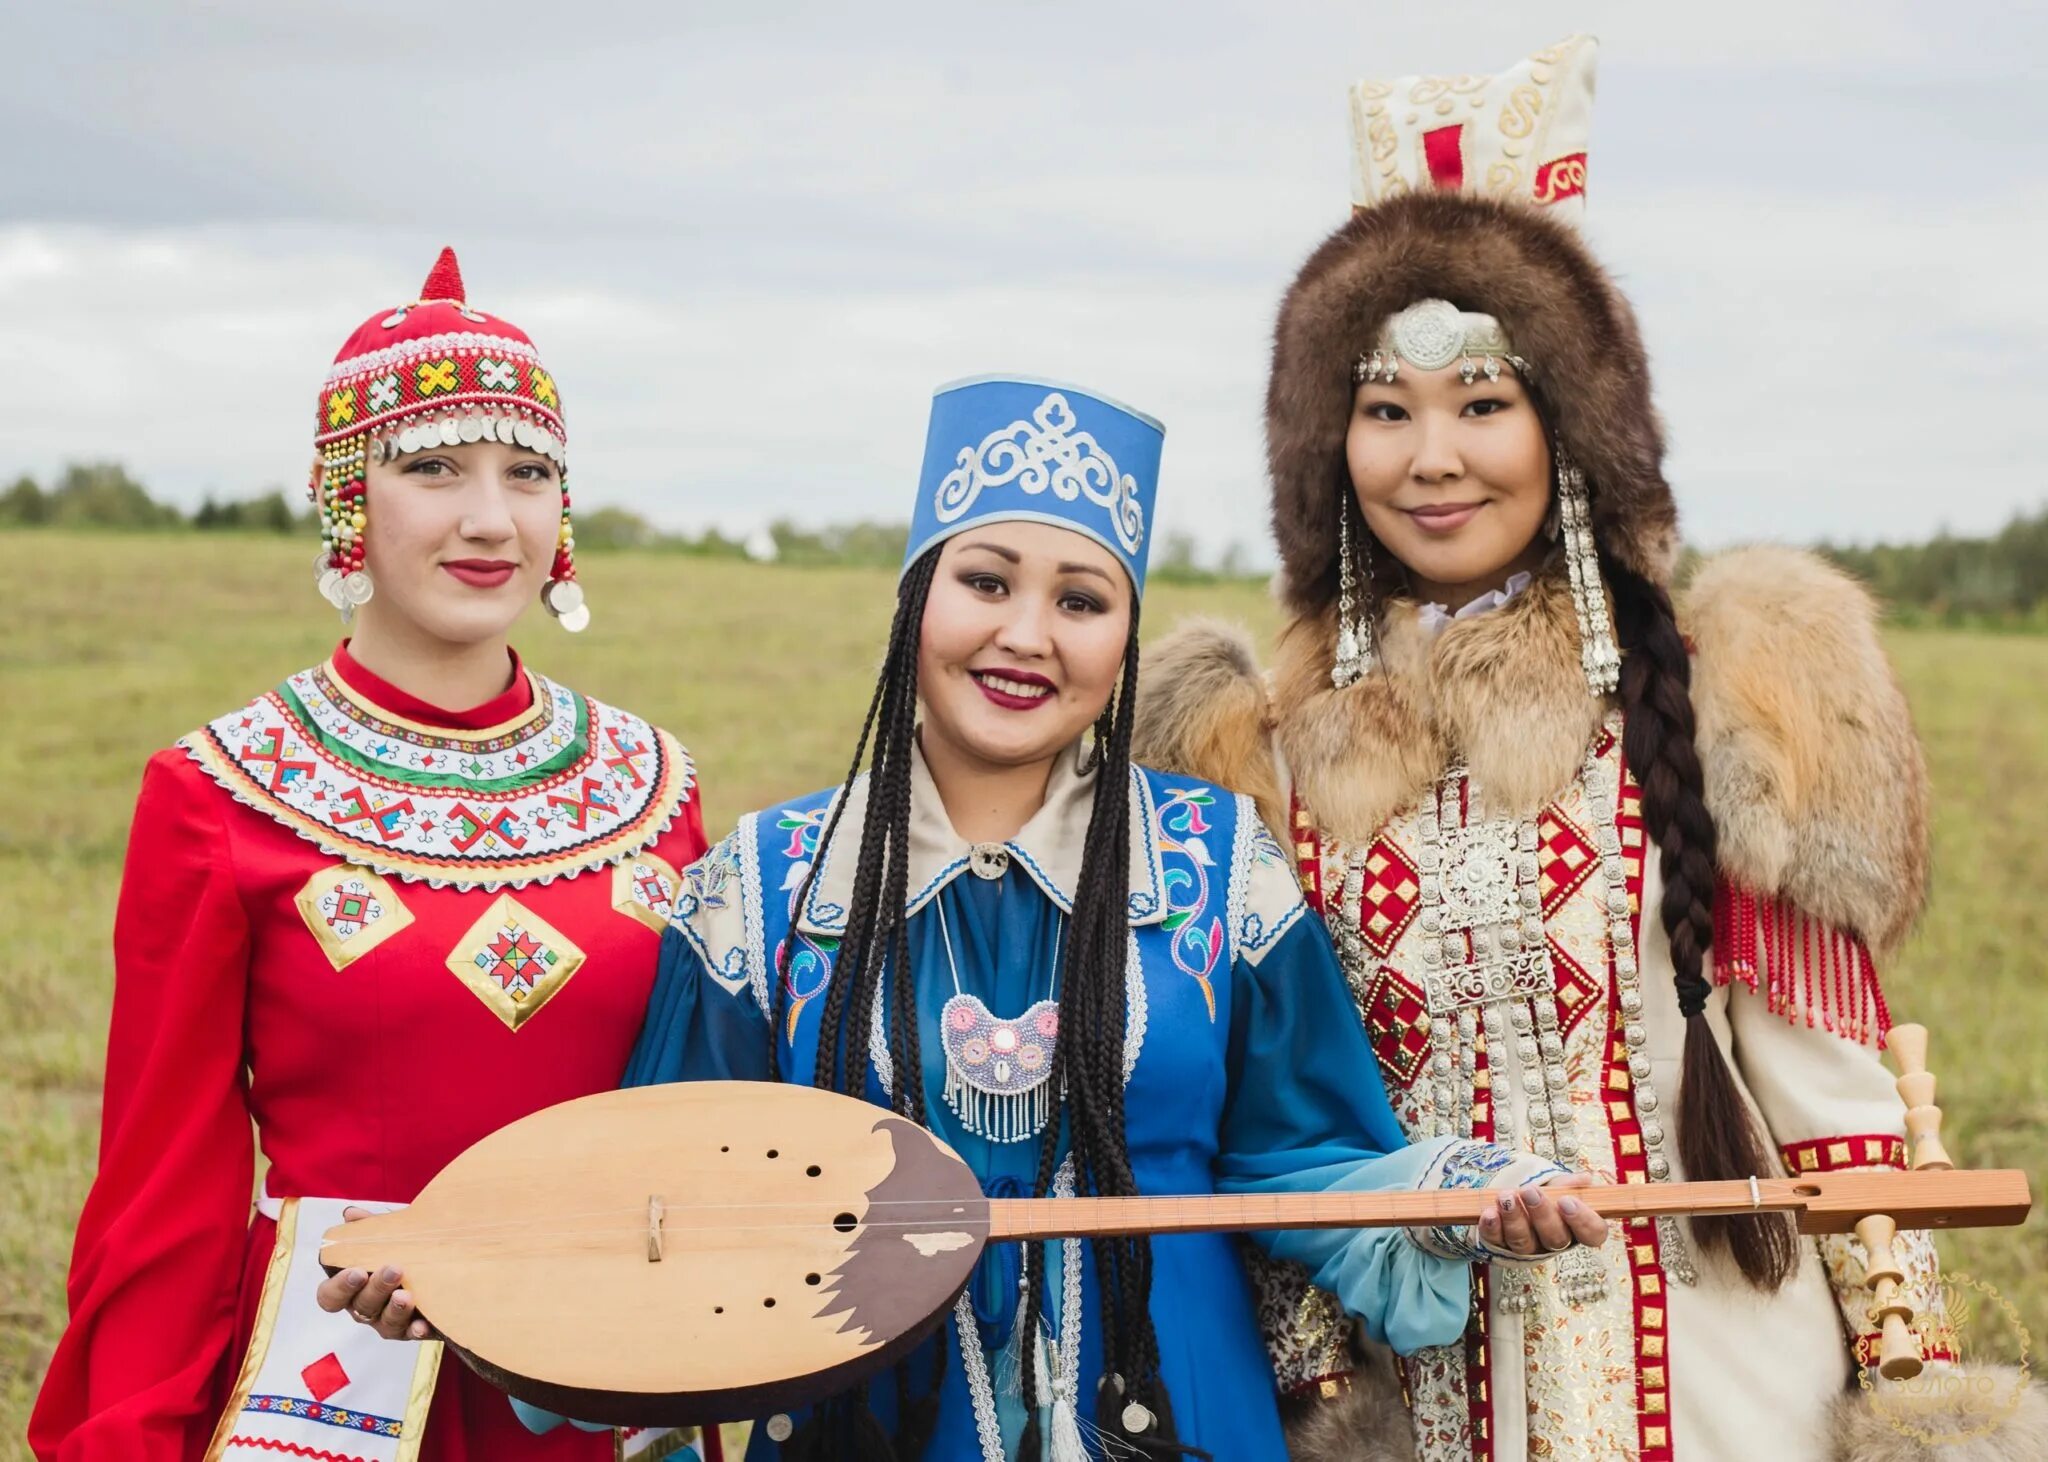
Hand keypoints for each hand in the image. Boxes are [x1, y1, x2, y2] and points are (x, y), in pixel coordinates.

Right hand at [314, 1205, 434, 1340]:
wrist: (443, 1265)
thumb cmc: (404, 1250)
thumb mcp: (390, 1235)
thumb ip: (368, 1228)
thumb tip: (351, 1214)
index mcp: (352, 1287)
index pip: (330, 1296)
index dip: (339, 1286)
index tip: (356, 1270)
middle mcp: (366, 1308)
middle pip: (361, 1307)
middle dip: (376, 1289)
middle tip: (394, 1270)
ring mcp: (389, 1322)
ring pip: (385, 1323)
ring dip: (395, 1309)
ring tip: (407, 1295)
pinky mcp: (414, 1330)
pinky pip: (412, 1334)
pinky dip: (417, 1330)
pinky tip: (423, 1324)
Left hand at [1476, 1172, 1608, 1256]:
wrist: (1511, 1195)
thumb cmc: (1542, 1193)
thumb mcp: (1557, 1185)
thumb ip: (1569, 1184)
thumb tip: (1585, 1179)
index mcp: (1576, 1227)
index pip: (1593, 1234)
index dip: (1583, 1221)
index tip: (1567, 1201)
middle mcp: (1554, 1242)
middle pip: (1556, 1238)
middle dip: (1542, 1214)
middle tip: (1530, 1191)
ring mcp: (1528, 1247)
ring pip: (1524, 1242)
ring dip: (1514, 1218)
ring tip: (1506, 1197)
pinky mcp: (1501, 1246)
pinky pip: (1497, 1240)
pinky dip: (1492, 1227)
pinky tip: (1489, 1213)